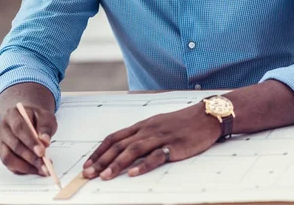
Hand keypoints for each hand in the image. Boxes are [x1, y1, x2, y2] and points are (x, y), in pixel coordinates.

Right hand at [0, 105, 57, 175]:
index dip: (30, 141)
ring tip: (41, 168)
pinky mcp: (2, 153)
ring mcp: (1, 141)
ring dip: (25, 166)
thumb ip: (46, 127)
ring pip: (8, 157)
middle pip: (14, 144)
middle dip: (30, 157)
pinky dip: (23, 170)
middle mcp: (3, 128)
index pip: (19, 128)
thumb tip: (44, 141)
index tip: (42, 151)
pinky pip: (10, 165)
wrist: (28, 118)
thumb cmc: (36, 118)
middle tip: (44, 164)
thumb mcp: (45, 117)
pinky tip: (34, 169)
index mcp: (12, 115)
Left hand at [83, 103, 220, 179]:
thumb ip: (142, 135)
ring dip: (116, 164)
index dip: (99, 151)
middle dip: (102, 160)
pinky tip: (133, 174)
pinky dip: (143, 166)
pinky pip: (156, 157)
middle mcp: (147, 130)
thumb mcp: (157, 124)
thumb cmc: (182, 122)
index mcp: (141, 125)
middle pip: (119, 145)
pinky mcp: (174, 146)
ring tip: (105, 176)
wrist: (206, 116)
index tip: (88, 163)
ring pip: (133, 150)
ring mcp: (160, 138)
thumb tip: (124, 148)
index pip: (114, 137)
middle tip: (88, 174)